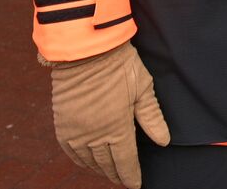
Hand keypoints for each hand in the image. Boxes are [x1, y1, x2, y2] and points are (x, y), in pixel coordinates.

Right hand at [49, 40, 169, 187]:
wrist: (86, 51)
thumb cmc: (119, 66)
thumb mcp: (143, 88)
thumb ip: (152, 117)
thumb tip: (164, 141)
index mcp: (117, 127)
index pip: (125, 161)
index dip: (131, 175)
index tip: (136, 184)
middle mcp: (94, 135)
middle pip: (106, 163)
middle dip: (117, 174)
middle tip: (125, 179)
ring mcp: (75, 131)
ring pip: (88, 160)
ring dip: (99, 168)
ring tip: (110, 172)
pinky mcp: (62, 125)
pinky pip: (71, 151)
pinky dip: (80, 160)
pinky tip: (87, 161)